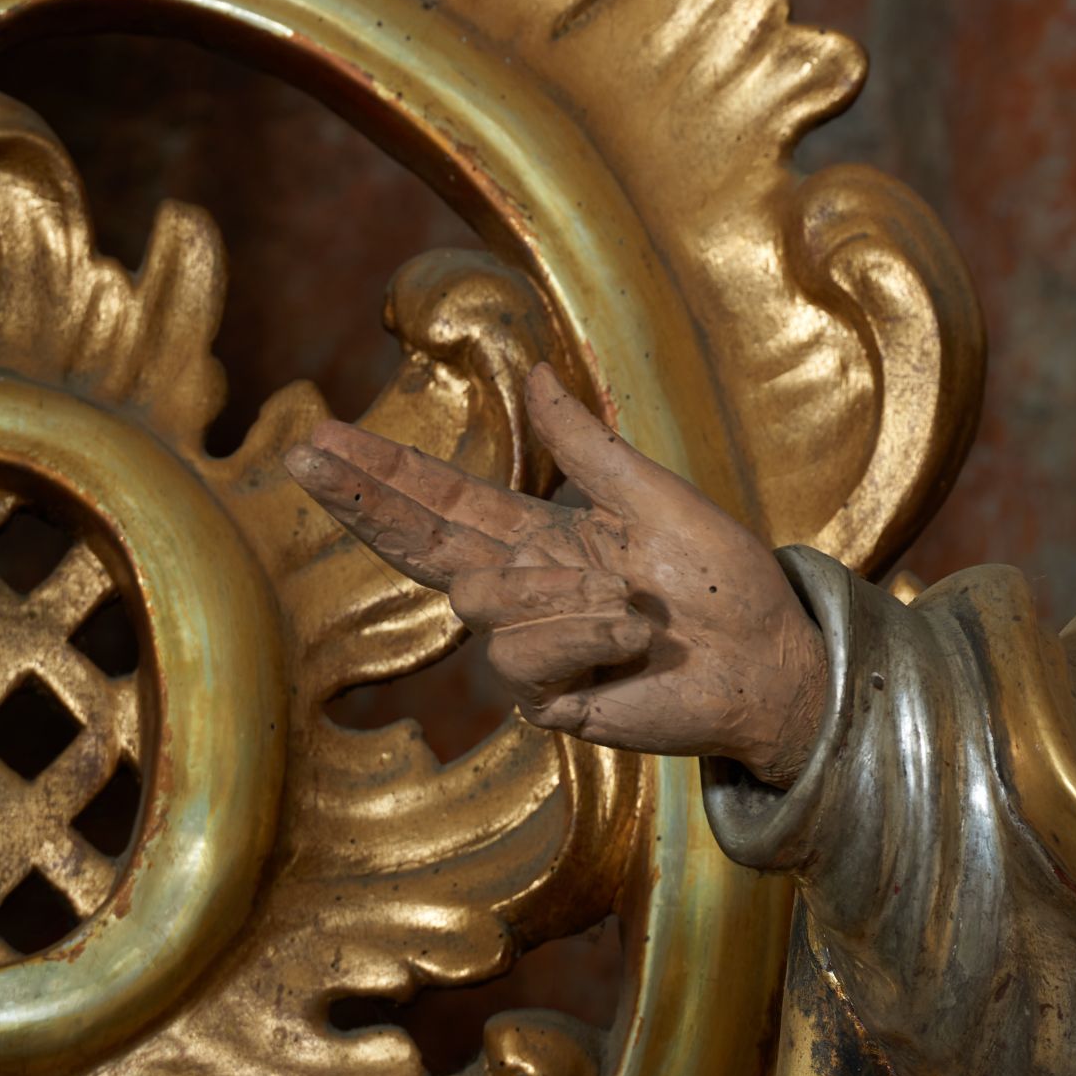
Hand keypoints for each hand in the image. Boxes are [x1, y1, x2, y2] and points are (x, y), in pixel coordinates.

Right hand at [285, 364, 828, 782]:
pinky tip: (632, 641)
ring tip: (632, 602)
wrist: (766, 656)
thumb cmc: (719, 580)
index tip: (319, 441)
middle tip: (309, 452)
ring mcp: (526, 649)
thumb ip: (588, 448)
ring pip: (484, 601)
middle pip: (418, 543)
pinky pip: (527, 656)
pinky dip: (590, 636)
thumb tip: (537, 374)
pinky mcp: (545, 700)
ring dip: (563, 592)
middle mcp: (518, 590)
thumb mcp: (654, 498)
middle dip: (364, 497)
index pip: (442, 500)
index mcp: (539, 536)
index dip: (381, 474)